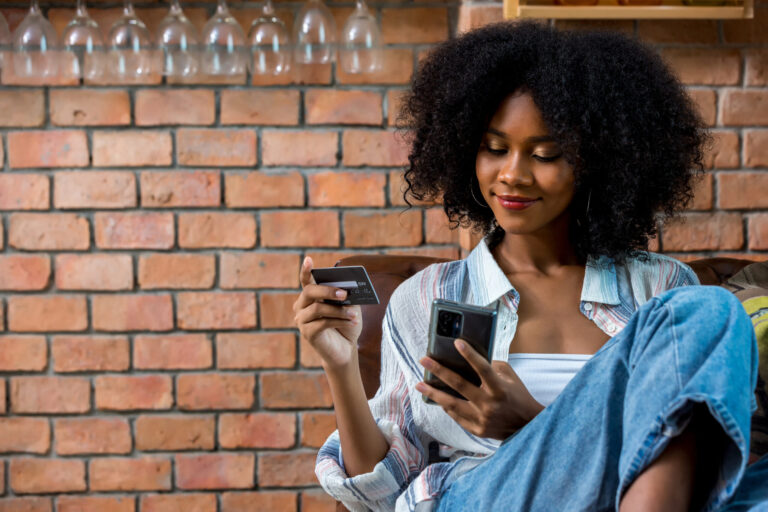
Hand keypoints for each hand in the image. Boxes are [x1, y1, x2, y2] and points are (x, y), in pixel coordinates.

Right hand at [293, 257, 362, 370]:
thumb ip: (346, 297)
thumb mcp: (349, 307)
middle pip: (310, 291)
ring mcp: (302, 320)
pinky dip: (340, 321)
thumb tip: (347, 290)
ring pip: (318, 309)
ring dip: (339, 311)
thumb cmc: (346, 324)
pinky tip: (352, 322)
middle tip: (345, 294)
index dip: (306, 270)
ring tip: (354, 314)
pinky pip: (323, 323)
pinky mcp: (307, 334)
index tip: (308, 259)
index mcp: (311, 296)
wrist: (346, 349)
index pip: (306, 281)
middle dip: (328, 291)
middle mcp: (301, 306)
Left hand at [416, 339, 543, 439]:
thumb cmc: (518, 396)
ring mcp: (482, 419)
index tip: (457, 342)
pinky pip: (456, 416)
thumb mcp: (510, 377)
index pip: (483, 368)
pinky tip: (436, 398)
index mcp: (499, 388)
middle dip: (439, 371)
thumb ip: (492, 367)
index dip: (470, 355)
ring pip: (452, 404)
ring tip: (419, 384)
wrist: (527, 426)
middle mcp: (489, 404)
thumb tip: (470, 358)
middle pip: (460, 385)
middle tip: (424, 360)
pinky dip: (446, 406)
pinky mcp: (477, 430)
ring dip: (434, 393)